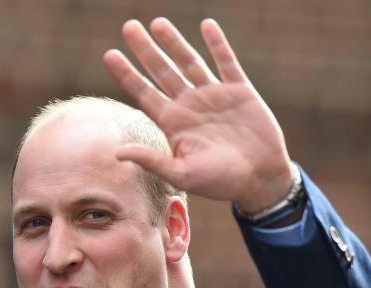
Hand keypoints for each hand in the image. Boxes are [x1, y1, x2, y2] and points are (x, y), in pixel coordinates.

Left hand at [103, 18, 292, 213]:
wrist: (260, 179)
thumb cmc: (220, 182)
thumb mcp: (182, 175)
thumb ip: (152, 161)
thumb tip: (118, 153)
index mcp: (174, 123)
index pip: (144, 93)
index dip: (127, 74)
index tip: (109, 54)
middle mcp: (190, 106)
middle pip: (162, 71)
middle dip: (145, 50)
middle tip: (128, 26)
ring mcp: (214, 96)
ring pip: (189, 62)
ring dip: (174, 42)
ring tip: (158, 22)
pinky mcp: (239, 91)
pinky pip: (226, 62)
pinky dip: (218, 44)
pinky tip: (207, 25)